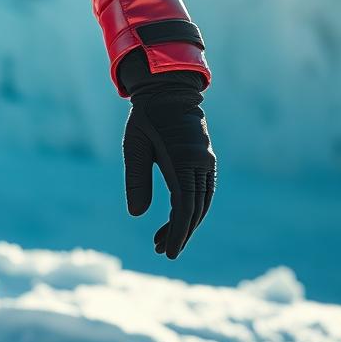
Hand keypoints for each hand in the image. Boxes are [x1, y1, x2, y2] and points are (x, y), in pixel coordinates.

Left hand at [118, 50, 216, 258]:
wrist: (167, 90)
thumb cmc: (146, 117)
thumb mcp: (135, 146)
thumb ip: (136, 179)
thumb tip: (136, 215)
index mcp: (184, 160)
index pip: (185, 207)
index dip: (177, 232)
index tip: (168, 252)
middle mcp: (201, 162)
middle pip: (196, 209)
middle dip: (181, 233)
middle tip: (162, 251)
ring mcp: (206, 160)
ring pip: (202, 202)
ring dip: (187, 223)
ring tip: (165, 239)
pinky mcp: (205, 158)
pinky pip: (203, 191)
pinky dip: (193, 208)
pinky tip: (178, 217)